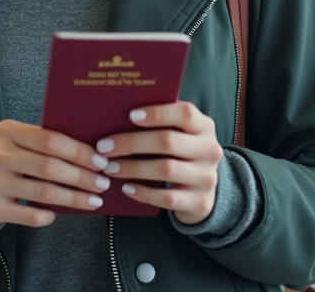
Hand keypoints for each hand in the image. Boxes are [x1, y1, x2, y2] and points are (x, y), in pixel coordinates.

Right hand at [0, 119, 112, 227]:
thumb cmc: (5, 158)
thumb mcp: (17, 141)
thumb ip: (44, 142)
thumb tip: (90, 154)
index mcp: (7, 131)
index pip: (50, 139)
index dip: (79, 152)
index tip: (100, 161)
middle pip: (50, 166)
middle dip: (82, 176)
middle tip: (102, 183)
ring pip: (44, 192)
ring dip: (74, 198)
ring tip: (93, 200)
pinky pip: (30, 215)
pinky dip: (49, 215)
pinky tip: (59, 213)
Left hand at [95, 102, 222, 224]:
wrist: (203, 191)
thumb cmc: (181, 154)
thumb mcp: (180, 135)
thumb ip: (161, 123)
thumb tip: (119, 112)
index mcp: (204, 126)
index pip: (185, 113)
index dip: (158, 113)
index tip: (131, 115)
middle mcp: (209, 150)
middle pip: (168, 141)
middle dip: (132, 143)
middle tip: (104, 147)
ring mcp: (207, 177)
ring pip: (165, 169)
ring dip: (132, 168)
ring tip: (110, 168)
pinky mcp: (199, 202)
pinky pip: (167, 198)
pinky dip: (143, 192)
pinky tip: (126, 188)